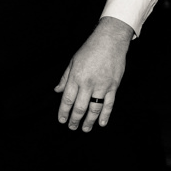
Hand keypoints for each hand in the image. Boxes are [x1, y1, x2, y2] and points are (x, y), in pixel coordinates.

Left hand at [54, 17, 131, 131]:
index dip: (63, 112)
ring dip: (89, 121)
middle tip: (72, 127)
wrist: (110, 41)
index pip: (67, 99)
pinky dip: (105, 115)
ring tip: (85, 129)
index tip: (61, 120)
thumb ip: (65, 78)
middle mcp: (88, 83)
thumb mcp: (73, 61)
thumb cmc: (90, 49)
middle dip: (75, 119)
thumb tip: (57, 91)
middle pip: (80, 107)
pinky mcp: (113, 86)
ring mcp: (102, 85)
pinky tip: (102, 123)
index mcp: (76, 76)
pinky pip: (109, 104)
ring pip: (94, 108)